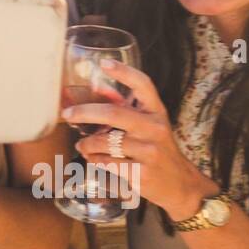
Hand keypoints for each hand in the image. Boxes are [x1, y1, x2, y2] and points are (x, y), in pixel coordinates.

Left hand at [68, 59, 216, 221]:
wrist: (181, 185)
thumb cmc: (158, 150)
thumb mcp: (150, 126)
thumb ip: (127, 109)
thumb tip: (96, 90)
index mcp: (157, 112)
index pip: (143, 85)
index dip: (124, 72)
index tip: (104, 63)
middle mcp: (155, 128)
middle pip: (114, 113)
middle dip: (85, 112)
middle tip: (68, 114)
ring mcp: (149, 151)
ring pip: (104, 142)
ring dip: (86, 144)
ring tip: (83, 146)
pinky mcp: (141, 173)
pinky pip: (106, 163)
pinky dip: (95, 160)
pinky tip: (94, 159)